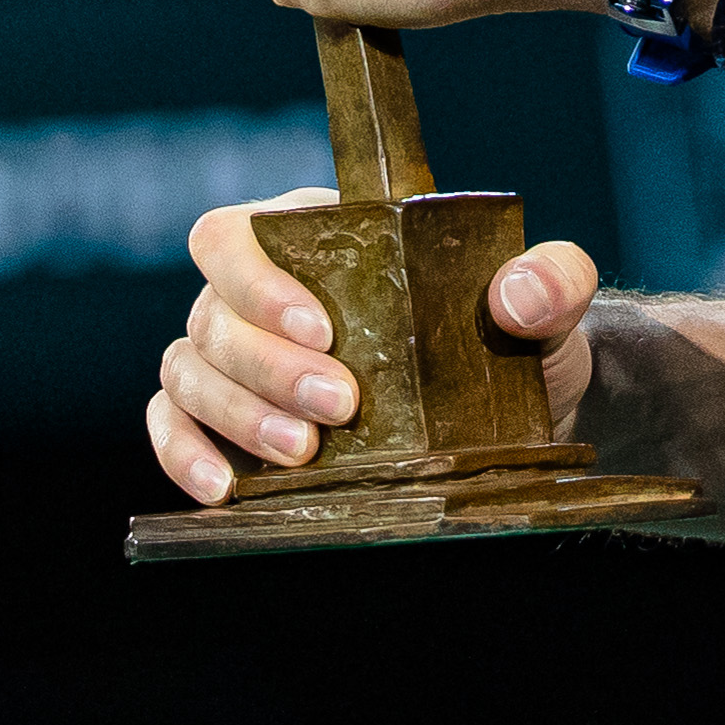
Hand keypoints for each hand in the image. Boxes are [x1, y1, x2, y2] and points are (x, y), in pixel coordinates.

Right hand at [145, 185, 607, 502]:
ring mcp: (237, 358)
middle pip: (212, 314)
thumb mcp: (550, 304)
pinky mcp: (233, 422)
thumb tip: (519, 292)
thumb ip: (552, 279)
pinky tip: (222, 489)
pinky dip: (183, 454)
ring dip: (237, 415)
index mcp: (317, 236)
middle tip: (339, 407)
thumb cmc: (517, 340)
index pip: (236, 234)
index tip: (321, 331)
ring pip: (189, 371)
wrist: (517, 417)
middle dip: (267, 366)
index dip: (259, 281)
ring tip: (302, 456)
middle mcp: (259, 293)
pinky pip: (172, 424)